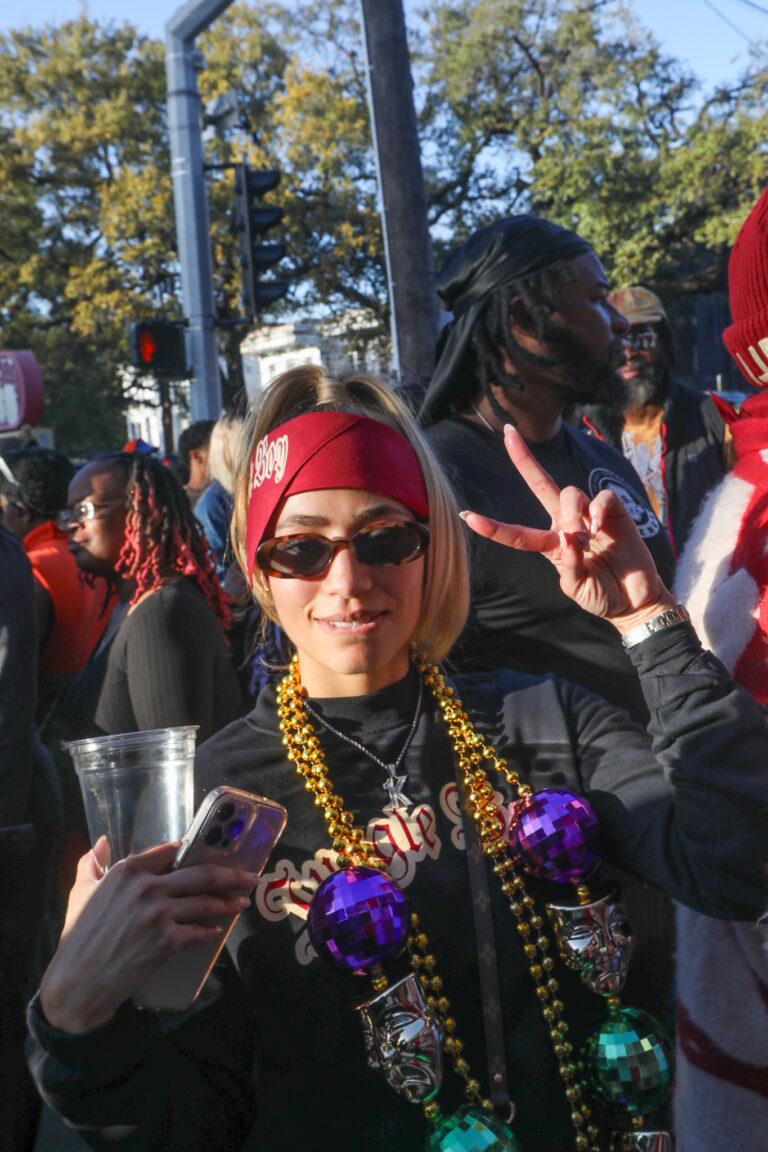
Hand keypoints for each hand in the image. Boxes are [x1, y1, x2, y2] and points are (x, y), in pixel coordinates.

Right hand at [40, 840, 257, 1033]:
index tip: (213, 854)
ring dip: (228, 902)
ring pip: (205, 902)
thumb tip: (102, 842)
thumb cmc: (78, 937)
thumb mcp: (81, 891)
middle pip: (201, 874)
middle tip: (249, 877)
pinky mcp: (167, 940)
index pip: (173, 851)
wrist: (78, 982)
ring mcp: (159, 914)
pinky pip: (197, 931)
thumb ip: (92, 862)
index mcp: (128, 870)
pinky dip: (209, 931)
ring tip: (240, 902)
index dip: (195, 851)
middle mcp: (147, 887)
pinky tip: (215, 930)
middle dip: (231, 875)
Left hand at [461, 426, 674, 631]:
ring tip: (585, 540)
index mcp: (550, 544)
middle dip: (523, 459)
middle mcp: (566, 524)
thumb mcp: (577, 589)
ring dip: (572, 516)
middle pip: (541, 485)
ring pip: (570, 493)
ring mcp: (589, 515)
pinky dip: (598, 509)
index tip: (467, 516)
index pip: (516, 533)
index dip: (493, 526)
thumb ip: (570, 567)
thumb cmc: (601, 596)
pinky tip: (600, 527)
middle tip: (508, 434)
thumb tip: (569, 540)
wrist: (634, 600)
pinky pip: (601, 497)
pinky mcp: (614, 512)